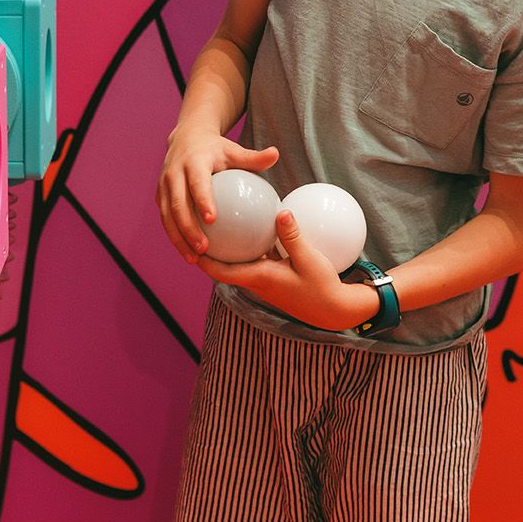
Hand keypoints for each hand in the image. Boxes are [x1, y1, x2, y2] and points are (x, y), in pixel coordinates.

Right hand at [156, 123, 279, 261]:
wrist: (186, 138)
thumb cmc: (217, 149)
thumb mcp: (234, 150)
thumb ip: (254, 158)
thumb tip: (276, 154)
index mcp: (193, 161)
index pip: (197, 182)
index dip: (202, 200)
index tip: (212, 219)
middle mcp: (174, 173)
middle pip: (178, 204)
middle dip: (187, 228)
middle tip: (203, 248)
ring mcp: (164, 185)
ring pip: (167, 216)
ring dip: (178, 238)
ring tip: (193, 259)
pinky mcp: (159, 196)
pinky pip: (165, 219)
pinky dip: (175, 237)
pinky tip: (189, 254)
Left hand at [198, 209, 375, 332]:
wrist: (334, 310)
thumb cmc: (321, 287)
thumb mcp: (309, 259)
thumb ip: (293, 236)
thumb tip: (280, 211)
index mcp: (259, 278)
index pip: (220, 271)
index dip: (202, 259)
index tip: (188, 241)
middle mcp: (257, 281)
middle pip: (223, 266)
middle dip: (209, 250)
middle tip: (198, 225)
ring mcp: (265, 281)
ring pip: (238, 263)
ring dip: (228, 249)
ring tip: (221, 223)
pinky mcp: (275, 278)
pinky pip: (256, 260)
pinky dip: (249, 247)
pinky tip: (254, 228)